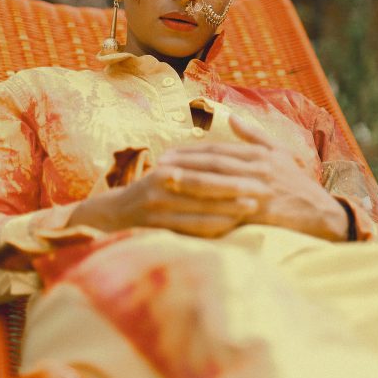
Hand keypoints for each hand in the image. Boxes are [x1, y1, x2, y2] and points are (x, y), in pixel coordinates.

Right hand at [67, 150, 264, 237]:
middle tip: (263, 188)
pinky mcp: (155, 225)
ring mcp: (157, 204)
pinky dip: (213, 226)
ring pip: (200, 206)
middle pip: (205, 183)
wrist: (113, 216)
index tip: (258, 168)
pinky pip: (190, 227)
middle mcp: (162, 181)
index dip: (233, 166)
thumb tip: (227, 149)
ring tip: (253, 207)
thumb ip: (193, 163)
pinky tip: (231, 226)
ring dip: (229, 208)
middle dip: (236, 186)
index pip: (205, 164)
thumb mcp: (168, 172)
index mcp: (169, 165)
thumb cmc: (151, 193)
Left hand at [153, 115, 349, 241]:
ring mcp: (260, 188)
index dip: (191, 150)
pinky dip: (209, 207)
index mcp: (260, 153)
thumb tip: (231, 116)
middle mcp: (259, 167)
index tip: (167, 152)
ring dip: (191, 180)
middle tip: (159, 164)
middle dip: (184, 161)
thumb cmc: (298, 184)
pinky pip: (231, 207)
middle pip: (214, 162)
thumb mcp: (282, 153)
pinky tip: (190, 210)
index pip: (218, 149)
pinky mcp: (263, 210)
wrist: (323, 214)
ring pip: (219, 182)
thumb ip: (255, 135)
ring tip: (166, 180)